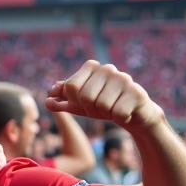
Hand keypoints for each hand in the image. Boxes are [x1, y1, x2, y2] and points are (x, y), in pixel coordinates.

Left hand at [46, 61, 163, 130]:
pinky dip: (119, 118)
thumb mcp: (78, 104)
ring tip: (113, 108)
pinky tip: (126, 112)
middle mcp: (108, 68)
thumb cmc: (101, 106)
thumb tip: (47, 100)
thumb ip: (60, 101)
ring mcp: (124, 78)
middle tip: (101, 107)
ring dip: (106, 114)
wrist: (132, 114)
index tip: (85, 101)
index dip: (75, 101)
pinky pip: (118, 113)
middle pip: (85, 96)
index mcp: (91, 67)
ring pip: (102, 105)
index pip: (71, 87)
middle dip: (90, 109)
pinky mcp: (137, 92)